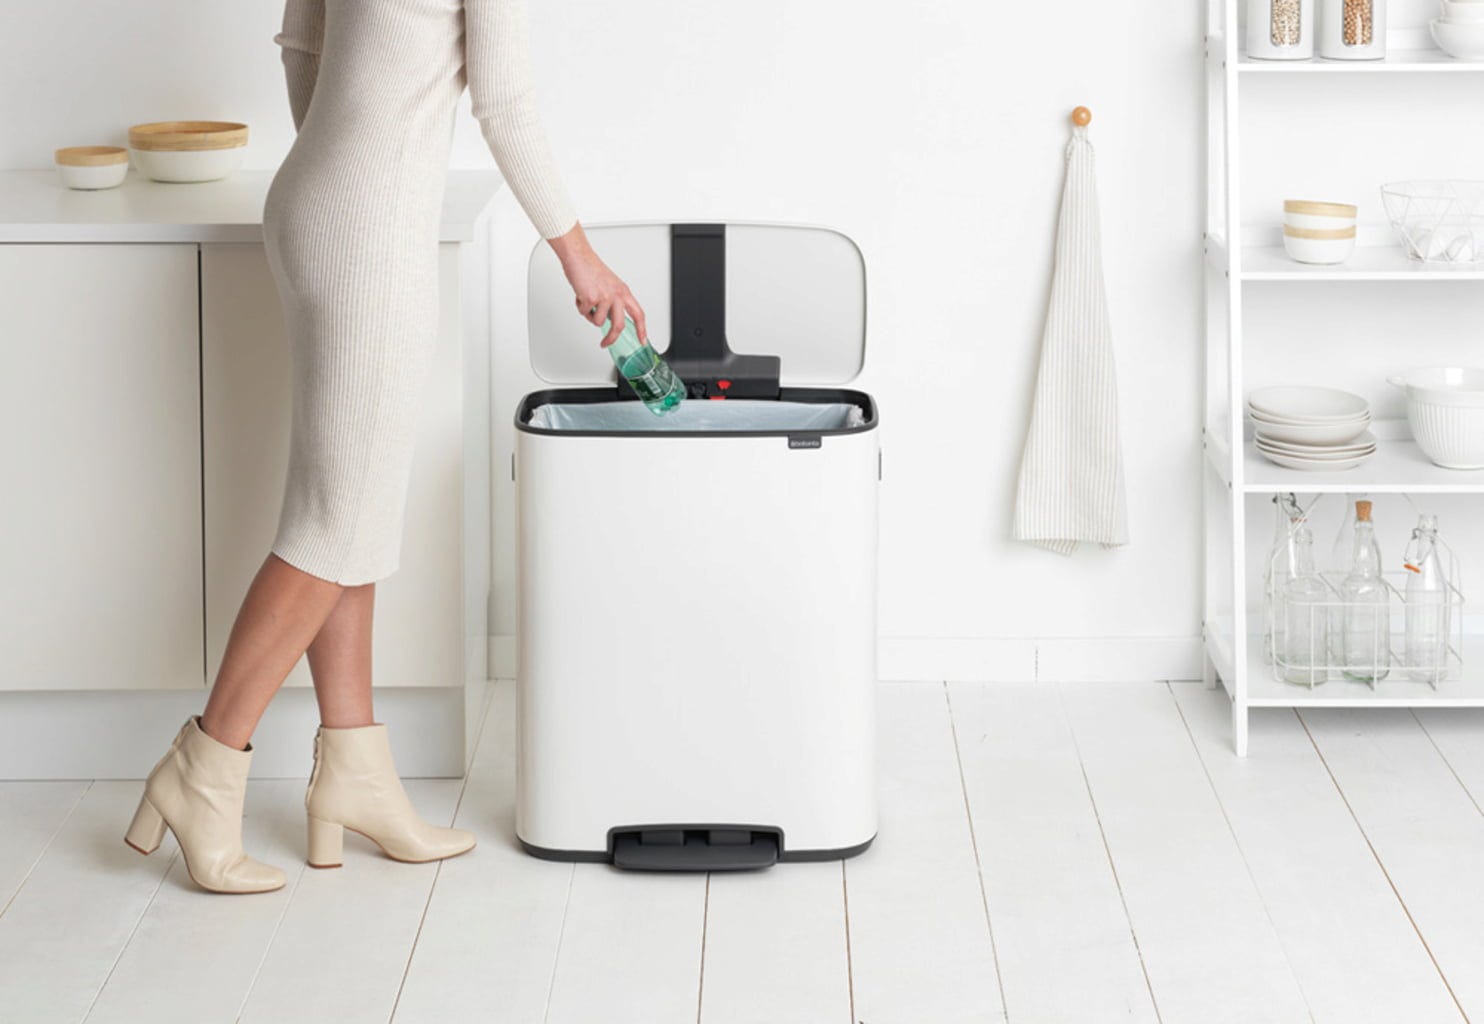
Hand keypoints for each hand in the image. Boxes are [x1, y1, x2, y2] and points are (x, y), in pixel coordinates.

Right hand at [547, 223, 647, 347]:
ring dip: (590, 316)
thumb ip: (614, 302)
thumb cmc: (592, 270)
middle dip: (611, 338)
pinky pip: (585, 313)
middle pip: (619, 326)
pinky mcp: (591, 298)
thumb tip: (611, 319)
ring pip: (598, 322)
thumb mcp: (611, 286)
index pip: (638, 314)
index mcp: (624, 292)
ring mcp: (605, 297)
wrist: (579, 257)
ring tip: (587, 301)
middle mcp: (617, 295)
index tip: (643, 340)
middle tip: (605, 343)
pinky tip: (580, 295)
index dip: (642, 329)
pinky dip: (580, 307)